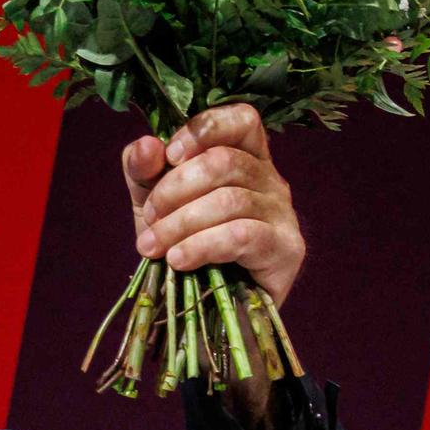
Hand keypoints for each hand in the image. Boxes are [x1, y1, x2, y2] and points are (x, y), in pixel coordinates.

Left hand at [124, 103, 304, 305]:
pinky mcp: (286, 249)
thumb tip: (146, 144)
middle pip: (225, 162)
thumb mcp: (153, 204)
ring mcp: (283, 214)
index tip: (169, 156)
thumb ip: (144, 171)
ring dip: (179, 224)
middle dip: (175, 189)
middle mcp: (271, 179)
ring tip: (152, 247)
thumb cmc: (183, 248)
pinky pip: (241, 235)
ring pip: (229, 200)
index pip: (241, 118)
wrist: (202, 310)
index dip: (203, 130)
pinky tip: (179, 260)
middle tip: (149, 219)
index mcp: (246, 157)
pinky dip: (202, 246)